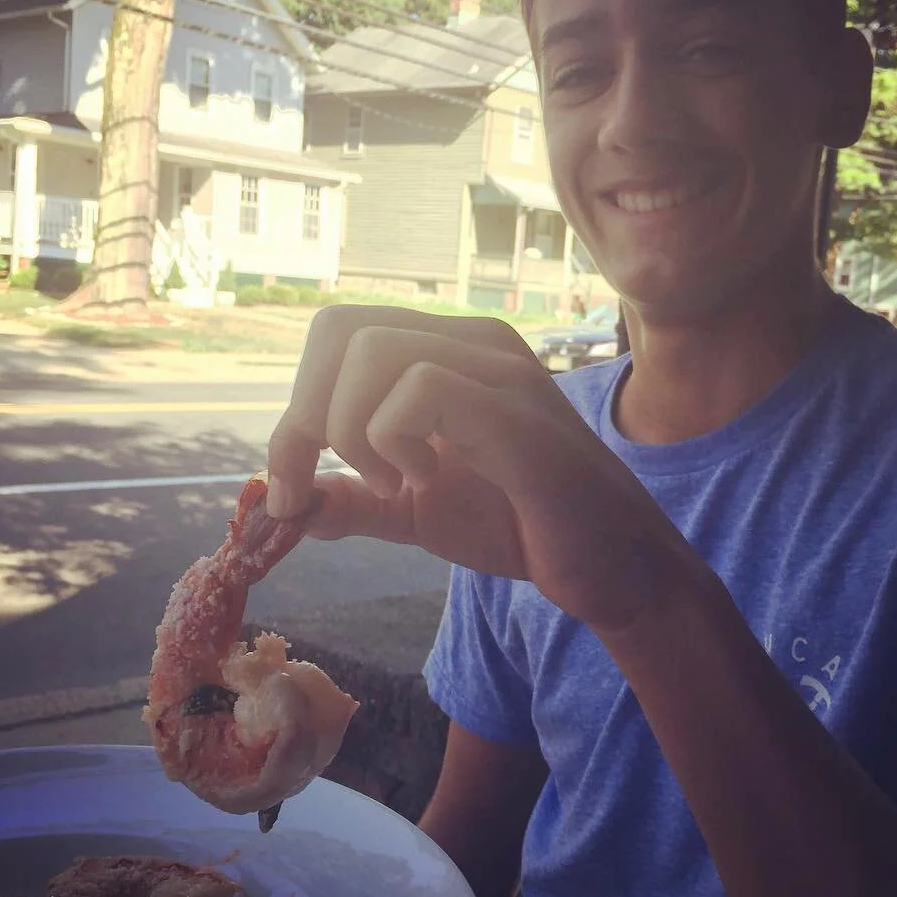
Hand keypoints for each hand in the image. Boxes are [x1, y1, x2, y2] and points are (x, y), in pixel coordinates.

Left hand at [266, 306, 699, 630]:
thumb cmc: (523, 526)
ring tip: (392, 483)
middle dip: (307, 416)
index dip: (297, 409)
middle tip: (325, 482)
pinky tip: (422, 481)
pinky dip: (392, 441)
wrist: (611, 568)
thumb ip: (354, 498)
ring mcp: (499, 371)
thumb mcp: (416, 510)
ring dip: (352, 431)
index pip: (337, 336)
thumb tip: (285, 502)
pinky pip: (422, 389)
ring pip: (372, 350)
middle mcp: (472, 343)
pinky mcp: (516, 413)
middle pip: (340, 327)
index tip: (292, 488)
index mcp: (447, 353)